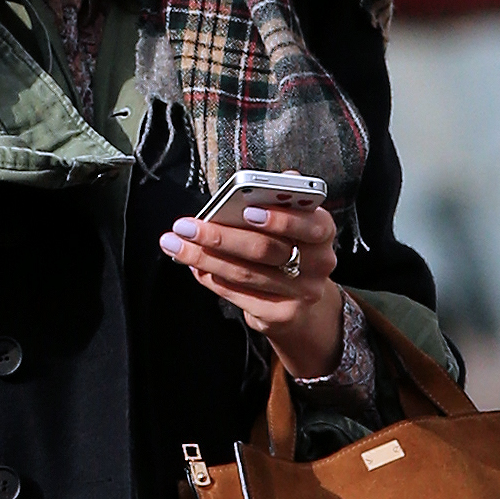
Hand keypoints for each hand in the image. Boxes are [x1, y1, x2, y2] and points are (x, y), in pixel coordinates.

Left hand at [159, 199, 343, 379]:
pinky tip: (194, 266)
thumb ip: (277, 200)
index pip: (307, 223)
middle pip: (265, 249)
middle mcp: (318, 263)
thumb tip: (260, 183)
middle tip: (187, 226)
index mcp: (322, 231)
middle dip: (220, 236)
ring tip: (177, 245)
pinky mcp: (282, 315)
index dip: (279, 218)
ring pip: (245, 273)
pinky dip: (212, 279)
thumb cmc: (287, 248)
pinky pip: (239, 295)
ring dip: (204, 258)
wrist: (300, 302)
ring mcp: (302, 293)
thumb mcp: (290, 222)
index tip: (246, 209)